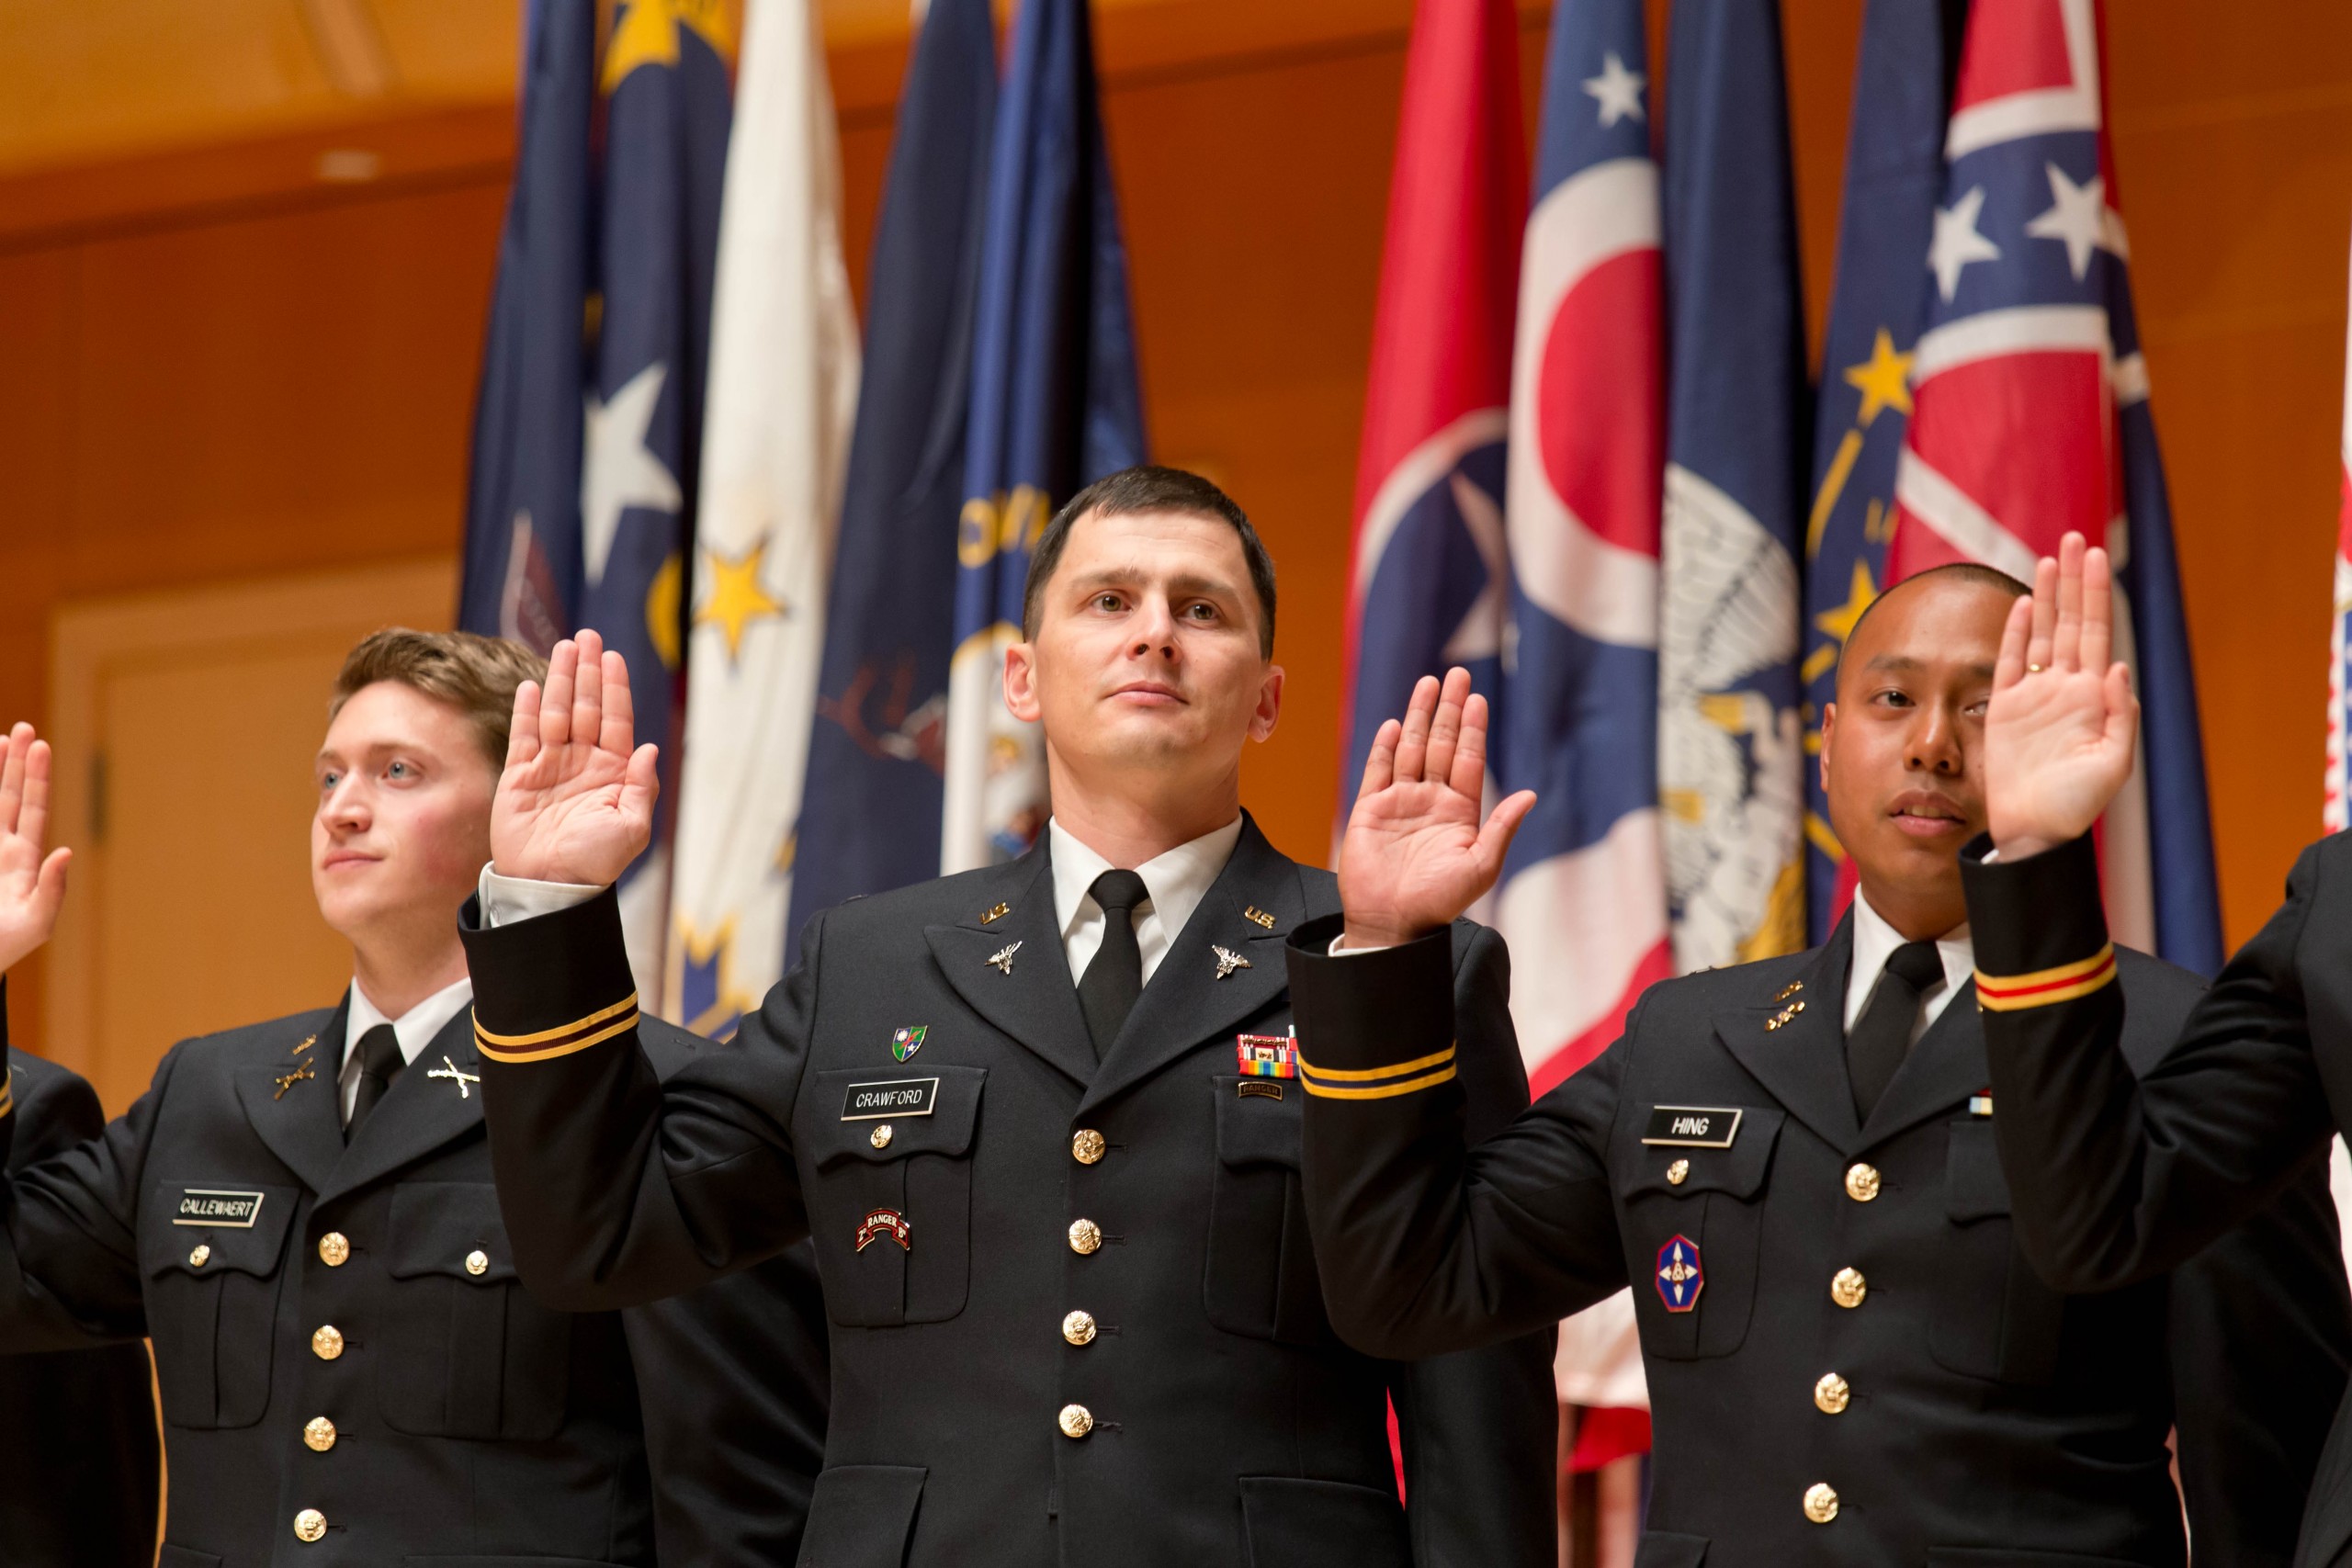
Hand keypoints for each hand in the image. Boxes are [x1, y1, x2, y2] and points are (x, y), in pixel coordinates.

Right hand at [0, 723, 69, 973]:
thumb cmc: (7, 947)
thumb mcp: (37, 924)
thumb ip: (53, 890)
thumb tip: (66, 852)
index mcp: (23, 859)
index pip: (32, 809)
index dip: (36, 777)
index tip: (40, 744)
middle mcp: (0, 848)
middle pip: (8, 795)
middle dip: (15, 762)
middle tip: (22, 726)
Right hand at [490, 630, 660, 885]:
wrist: (549, 886)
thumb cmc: (594, 862)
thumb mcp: (631, 829)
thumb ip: (642, 788)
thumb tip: (649, 748)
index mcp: (612, 772)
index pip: (615, 720)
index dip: (614, 687)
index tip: (613, 657)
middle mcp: (583, 763)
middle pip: (585, 706)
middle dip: (587, 672)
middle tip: (587, 637)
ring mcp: (551, 766)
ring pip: (555, 713)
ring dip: (559, 680)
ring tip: (564, 648)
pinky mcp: (520, 776)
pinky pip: (523, 736)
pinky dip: (526, 710)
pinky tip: (530, 685)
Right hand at [1337, 668, 1536, 947]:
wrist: (1392, 924)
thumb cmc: (1439, 903)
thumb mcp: (1480, 867)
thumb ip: (1501, 828)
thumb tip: (1530, 794)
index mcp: (1459, 812)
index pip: (1467, 759)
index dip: (1472, 728)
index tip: (1478, 698)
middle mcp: (1430, 801)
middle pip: (1440, 744)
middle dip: (1448, 709)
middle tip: (1457, 674)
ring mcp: (1399, 803)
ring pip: (1410, 749)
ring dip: (1418, 716)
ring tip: (1428, 683)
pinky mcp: (1370, 811)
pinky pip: (1377, 771)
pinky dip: (1385, 747)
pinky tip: (1394, 724)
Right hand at [1985, 532, 2138, 859]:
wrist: (2034, 830)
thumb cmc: (2076, 806)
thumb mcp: (2112, 765)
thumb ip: (2118, 716)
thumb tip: (2115, 667)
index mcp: (2093, 697)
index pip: (2096, 633)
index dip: (2095, 595)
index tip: (2095, 557)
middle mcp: (2064, 689)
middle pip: (2070, 623)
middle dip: (2073, 581)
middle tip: (2074, 540)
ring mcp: (2034, 697)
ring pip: (2041, 634)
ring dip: (2046, 597)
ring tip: (2049, 560)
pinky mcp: (2004, 710)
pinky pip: (2009, 662)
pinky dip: (2016, 633)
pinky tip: (2023, 605)